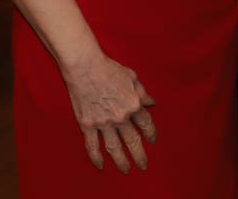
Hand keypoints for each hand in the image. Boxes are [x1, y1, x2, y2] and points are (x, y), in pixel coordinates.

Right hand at [61, 53, 156, 173]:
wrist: (85, 67)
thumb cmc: (109, 68)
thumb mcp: (132, 77)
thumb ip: (143, 93)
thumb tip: (152, 103)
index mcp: (134, 104)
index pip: (146, 124)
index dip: (151, 134)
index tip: (152, 140)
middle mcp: (121, 116)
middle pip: (133, 141)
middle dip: (139, 155)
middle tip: (143, 165)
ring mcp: (103, 122)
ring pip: (114, 148)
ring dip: (121, 161)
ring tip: (126, 170)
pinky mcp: (88, 125)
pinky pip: (93, 145)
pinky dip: (96, 157)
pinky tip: (101, 165)